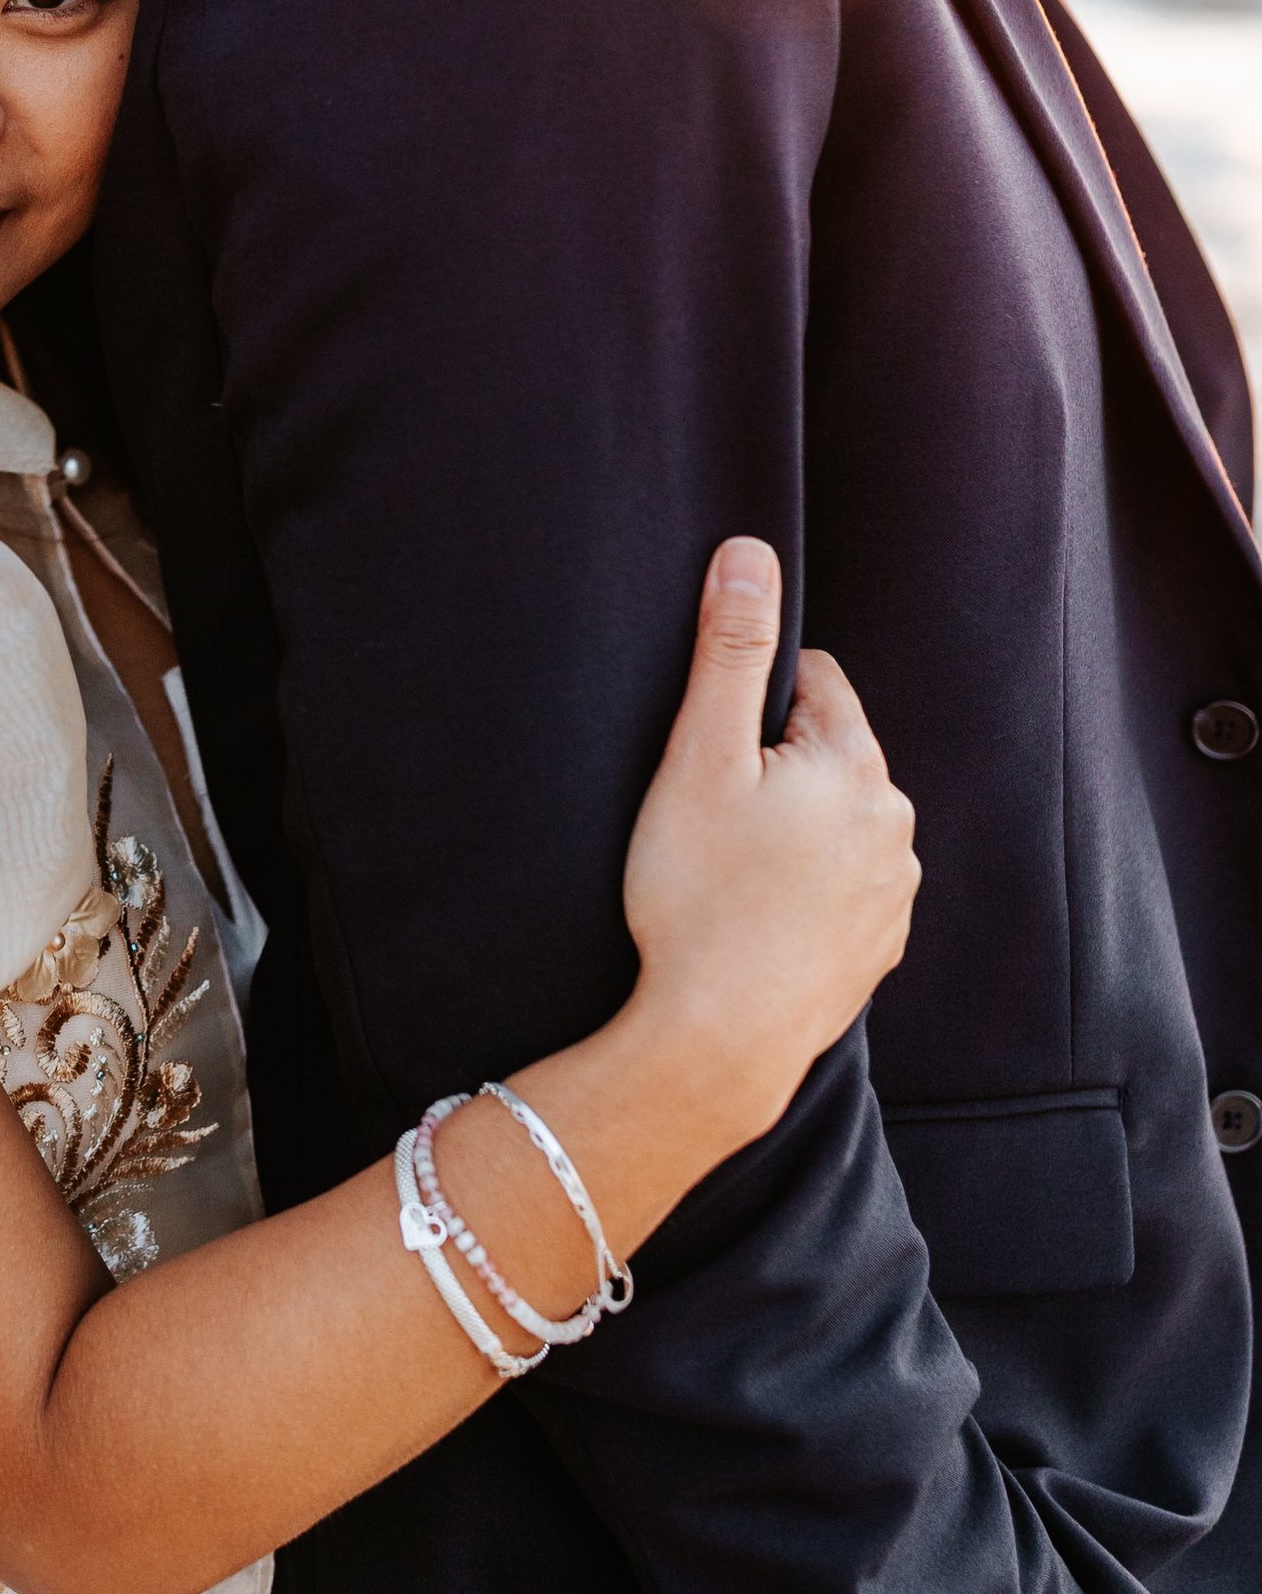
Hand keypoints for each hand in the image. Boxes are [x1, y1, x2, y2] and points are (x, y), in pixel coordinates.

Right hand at [618, 540, 920, 1150]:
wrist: (718, 1040)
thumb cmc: (698, 895)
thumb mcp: (699, 757)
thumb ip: (729, 649)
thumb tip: (749, 553)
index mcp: (855, 763)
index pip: (812, 680)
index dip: (750, 706)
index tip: (711, 755)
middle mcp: (895, 821)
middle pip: (827, 753)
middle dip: (775, 768)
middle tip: (710, 818)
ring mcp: (894, 891)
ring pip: (836, 823)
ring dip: (793, 831)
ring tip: (730, 876)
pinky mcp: (879, 946)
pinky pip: (842, 887)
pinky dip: (805, 891)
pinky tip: (754, 918)